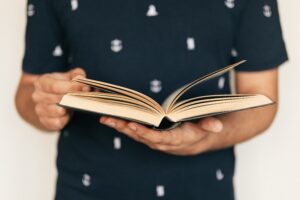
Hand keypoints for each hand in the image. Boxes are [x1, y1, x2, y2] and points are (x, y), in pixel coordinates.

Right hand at [32, 68, 88, 130]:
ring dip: (69, 109)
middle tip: (85, 97)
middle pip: (58, 99)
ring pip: (57, 111)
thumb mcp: (68, 77)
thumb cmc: (60, 86)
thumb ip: (76, 75)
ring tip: (76, 105)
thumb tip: (82, 80)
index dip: (71, 87)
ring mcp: (40, 109)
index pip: (55, 86)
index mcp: (42, 82)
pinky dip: (64, 120)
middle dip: (73, 98)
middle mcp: (38, 96)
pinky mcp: (45, 121)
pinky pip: (57, 123)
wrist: (48, 100)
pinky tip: (68, 115)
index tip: (83, 87)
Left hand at [100, 116, 222, 155]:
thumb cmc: (199, 132)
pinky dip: (123, 126)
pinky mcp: (150, 136)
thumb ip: (209, 126)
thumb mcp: (206, 128)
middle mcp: (161, 142)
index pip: (156, 138)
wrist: (194, 142)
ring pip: (135, 134)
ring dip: (120, 127)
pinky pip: (134, 132)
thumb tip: (217, 126)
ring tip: (106, 118)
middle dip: (125, 128)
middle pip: (140, 136)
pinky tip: (113, 119)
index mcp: (174, 140)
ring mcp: (154, 140)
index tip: (132, 124)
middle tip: (110, 119)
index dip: (144, 132)